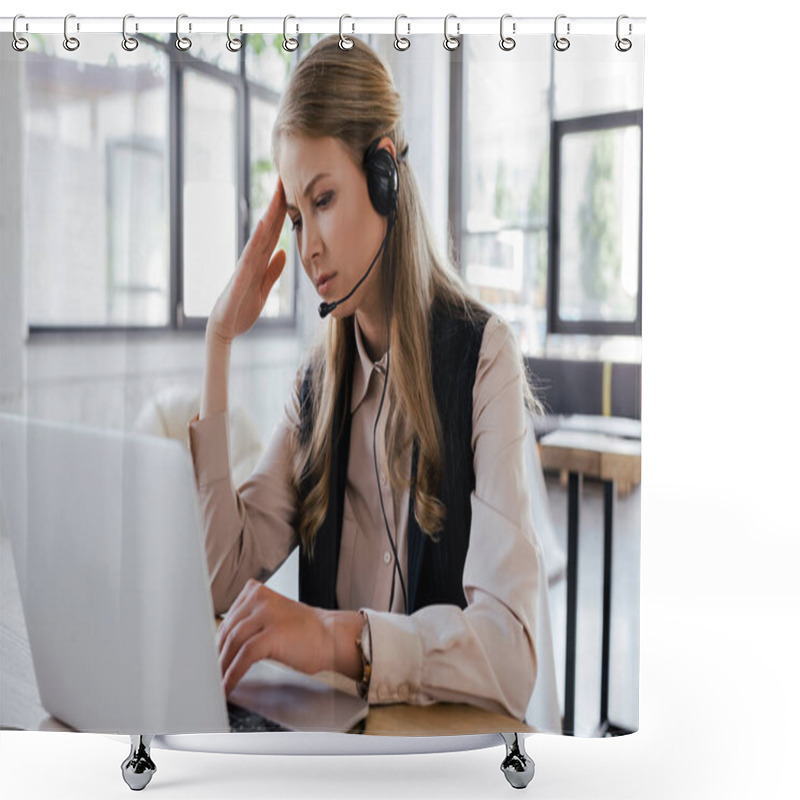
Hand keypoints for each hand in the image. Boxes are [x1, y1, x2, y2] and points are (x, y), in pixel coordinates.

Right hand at [207, 178, 287, 345]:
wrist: (225, 328)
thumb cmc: (242, 308)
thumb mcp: (264, 289)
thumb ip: (272, 271)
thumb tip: (283, 252)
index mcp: (259, 261)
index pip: (274, 232)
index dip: (283, 212)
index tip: (291, 190)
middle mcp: (251, 259)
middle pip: (267, 228)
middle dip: (275, 204)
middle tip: (283, 178)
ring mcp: (244, 267)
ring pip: (258, 237)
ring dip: (267, 217)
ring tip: (275, 196)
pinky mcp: (239, 280)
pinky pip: (248, 258)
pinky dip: (255, 242)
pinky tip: (263, 227)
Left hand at [216, 579, 331, 694]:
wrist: (332, 636)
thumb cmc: (305, 631)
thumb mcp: (273, 615)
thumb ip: (250, 622)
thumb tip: (223, 645)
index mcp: (257, 591)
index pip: (228, 618)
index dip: (217, 642)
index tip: (212, 658)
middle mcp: (260, 598)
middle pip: (227, 630)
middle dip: (218, 655)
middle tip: (213, 673)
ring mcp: (267, 614)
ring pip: (233, 642)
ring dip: (223, 667)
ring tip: (219, 681)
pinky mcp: (273, 634)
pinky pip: (244, 656)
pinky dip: (233, 673)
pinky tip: (230, 683)